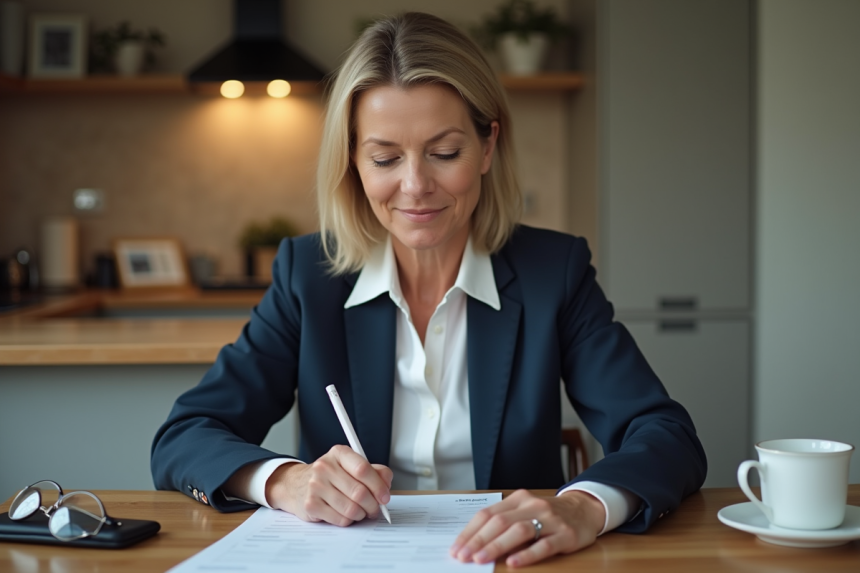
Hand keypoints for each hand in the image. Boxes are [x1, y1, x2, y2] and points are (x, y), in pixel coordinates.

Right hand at [266, 445, 392, 526]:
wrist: (296, 484)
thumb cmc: (330, 476)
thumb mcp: (350, 466)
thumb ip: (373, 471)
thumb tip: (386, 483)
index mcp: (339, 453)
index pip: (363, 469)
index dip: (378, 486)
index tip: (385, 496)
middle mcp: (324, 467)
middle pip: (359, 492)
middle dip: (373, 505)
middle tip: (376, 509)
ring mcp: (315, 486)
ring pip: (351, 508)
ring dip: (361, 514)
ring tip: (360, 512)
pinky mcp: (310, 504)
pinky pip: (340, 519)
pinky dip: (349, 520)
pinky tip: (346, 514)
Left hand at [450, 489, 605, 567]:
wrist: (584, 509)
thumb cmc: (548, 515)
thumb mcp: (525, 511)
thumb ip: (504, 522)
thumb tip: (474, 543)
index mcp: (518, 499)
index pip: (488, 514)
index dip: (470, 531)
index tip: (456, 548)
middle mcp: (533, 506)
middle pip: (500, 522)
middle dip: (478, 540)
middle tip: (464, 556)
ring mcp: (550, 520)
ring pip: (519, 531)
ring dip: (497, 546)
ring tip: (481, 559)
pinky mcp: (565, 535)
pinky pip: (543, 545)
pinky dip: (527, 554)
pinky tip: (513, 563)